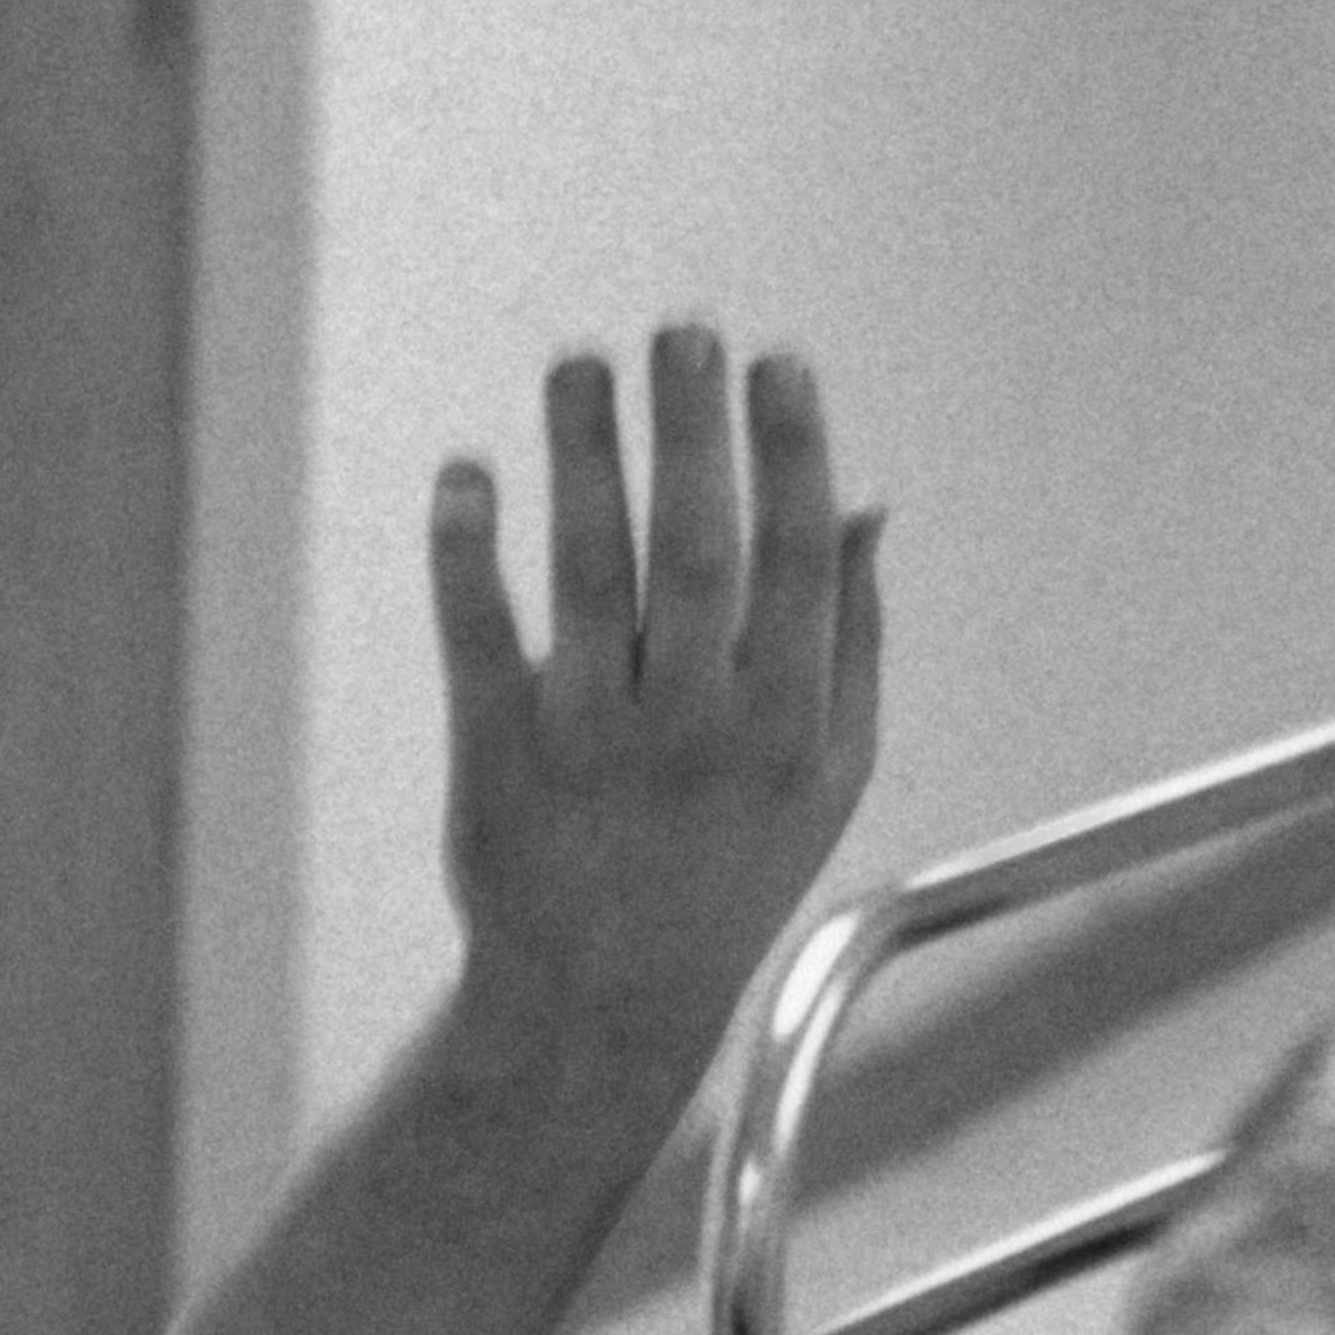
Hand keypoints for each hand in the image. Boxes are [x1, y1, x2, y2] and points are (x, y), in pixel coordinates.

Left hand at [429, 325, 879, 1062]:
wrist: (604, 1003)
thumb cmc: (728, 868)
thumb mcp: (826, 775)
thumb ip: (854, 642)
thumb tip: (867, 503)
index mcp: (790, 723)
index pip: (796, 562)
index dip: (789, 455)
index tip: (777, 361)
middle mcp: (698, 728)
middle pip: (699, 553)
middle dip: (694, 435)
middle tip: (681, 331)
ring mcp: (595, 744)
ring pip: (593, 578)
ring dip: (586, 462)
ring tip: (577, 365)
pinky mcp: (500, 761)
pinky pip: (482, 644)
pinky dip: (469, 560)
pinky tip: (466, 477)